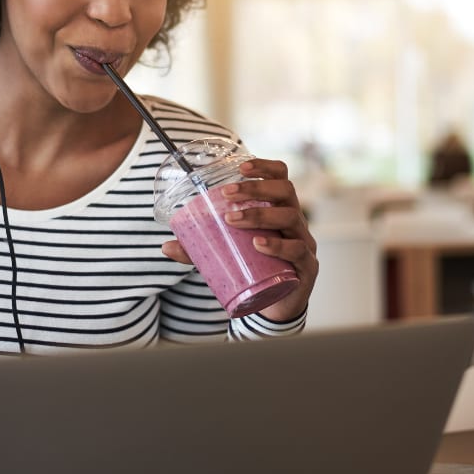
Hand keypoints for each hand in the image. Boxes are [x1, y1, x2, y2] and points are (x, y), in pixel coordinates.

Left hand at [161, 158, 317, 321]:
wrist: (277, 306)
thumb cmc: (256, 270)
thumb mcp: (229, 254)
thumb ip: (200, 250)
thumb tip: (166, 246)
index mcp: (279, 210)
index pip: (281, 178)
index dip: (265, 167)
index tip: (241, 167)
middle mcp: (296, 222)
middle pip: (286, 192)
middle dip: (256, 189)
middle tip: (227, 194)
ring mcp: (304, 244)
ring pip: (291, 217)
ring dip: (260, 215)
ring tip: (233, 220)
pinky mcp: (307, 267)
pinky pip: (298, 251)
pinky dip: (278, 246)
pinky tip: (258, 244)